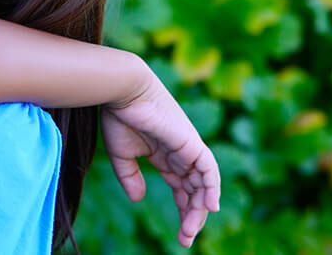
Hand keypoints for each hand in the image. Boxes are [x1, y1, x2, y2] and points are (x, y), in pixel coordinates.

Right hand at [101, 70, 219, 247]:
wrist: (123, 91)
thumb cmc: (119, 115)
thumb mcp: (122, 154)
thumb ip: (130, 177)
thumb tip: (138, 199)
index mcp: (165, 154)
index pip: (181, 187)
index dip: (181, 209)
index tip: (179, 234)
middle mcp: (180, 152)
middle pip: (194, 190)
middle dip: (191, 215)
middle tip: (185, 240)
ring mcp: (188, 147)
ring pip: (202, 184)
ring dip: (198, 209)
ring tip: (189, 231)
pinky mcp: (191, 142)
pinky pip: (209, 169)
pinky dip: (212, 187)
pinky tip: (210, 207)